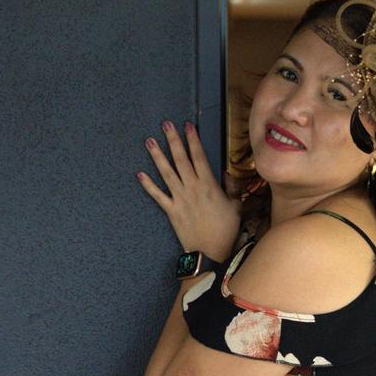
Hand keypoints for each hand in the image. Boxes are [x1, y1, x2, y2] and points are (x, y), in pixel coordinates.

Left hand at [137, 121, 240, 261]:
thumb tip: (226, 173)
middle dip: (173, 140)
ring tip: (149, 141)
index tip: (188, 126)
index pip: (199, 156)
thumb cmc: (226, 229)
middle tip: (166, 124)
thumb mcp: (236, 206)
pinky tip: (139, 174)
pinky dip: (148, 185)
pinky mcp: (171, 210)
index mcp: (209, 184)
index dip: (193, 140)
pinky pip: (157, 195)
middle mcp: (192, 187)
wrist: (210, 251)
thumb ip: (232, 187)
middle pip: (180, 159)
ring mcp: (179, 198)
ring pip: (166, 173)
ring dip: (157, 156)